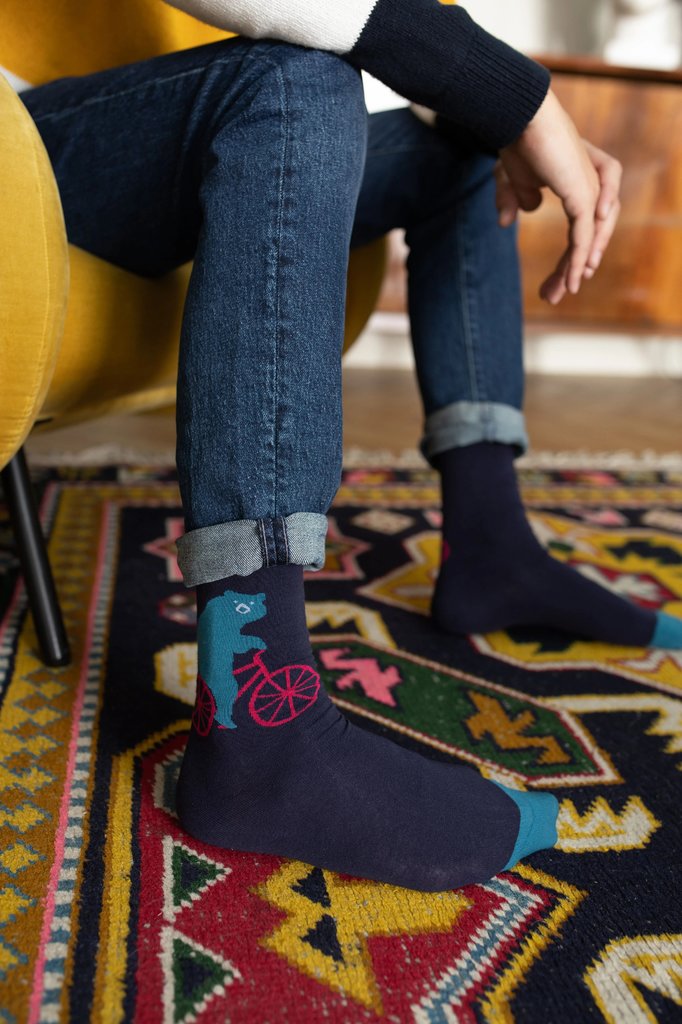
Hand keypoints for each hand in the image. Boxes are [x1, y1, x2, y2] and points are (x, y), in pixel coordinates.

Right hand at [496, 90, 622, 304]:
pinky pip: (584, 236)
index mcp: (577, 182)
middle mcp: (590, 186)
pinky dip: (579, 259)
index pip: (580, 228)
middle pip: (590, 237)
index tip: (554, 283)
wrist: (520, 117)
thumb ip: (513, 199)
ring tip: (563, 292)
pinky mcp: (584, 196)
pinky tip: (574, 279)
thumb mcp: (512, 179)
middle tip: (556, 295)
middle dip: (572, 269)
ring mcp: (590, 191)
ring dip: (575, 269)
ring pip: (589, 241)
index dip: (569, 258)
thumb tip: (509, 221)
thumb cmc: (516, 139)